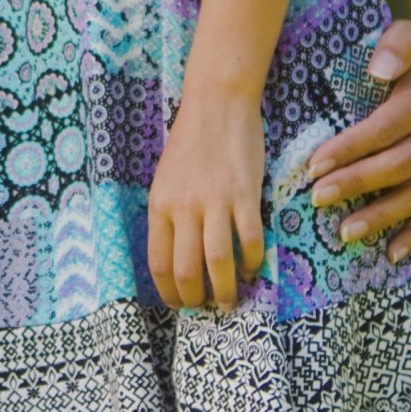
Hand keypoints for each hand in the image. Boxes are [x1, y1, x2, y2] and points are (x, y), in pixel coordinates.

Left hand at [148, 87, 266, 310]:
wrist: (218, 104)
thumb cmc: (191, 143)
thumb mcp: (166, 180)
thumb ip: (170, 214)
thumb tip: (178, 253)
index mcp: (159, 206)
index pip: (158, 263)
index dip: (169, 291)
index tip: (179, 303)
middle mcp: (182, 208)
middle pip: (186, 270)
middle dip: (196, 298)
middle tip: (206, 307)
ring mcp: (214, 202)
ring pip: (217, 262)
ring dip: (225, 289)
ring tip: (231, 299)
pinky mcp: (244, 195)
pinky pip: (249, 239)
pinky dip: (251, 261)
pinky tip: (251, 268)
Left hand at [306, 20, 410, 263]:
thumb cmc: (405, 59)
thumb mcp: (404, 38)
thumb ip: (395, 45)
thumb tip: (380, 68)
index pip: (384, 130)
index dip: (349, 149)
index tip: (314, 164)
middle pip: (396, 166)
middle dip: (354, 184)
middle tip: (316, 198)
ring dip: (379, 216)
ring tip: (343, 233)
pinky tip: (389, 255)